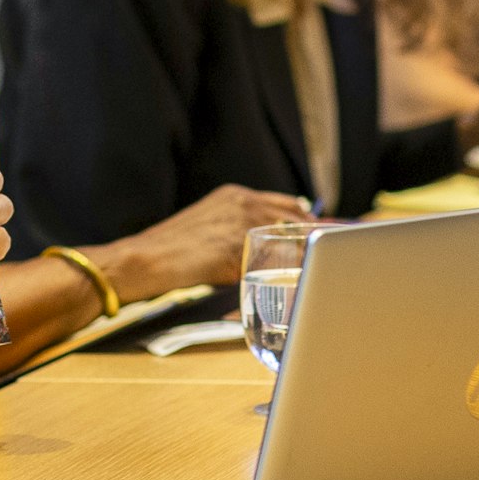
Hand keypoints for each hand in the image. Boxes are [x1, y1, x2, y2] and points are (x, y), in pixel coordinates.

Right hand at [112, 183, 314, 293]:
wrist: (144, 260)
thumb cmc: (172, 251)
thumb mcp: (209, 228)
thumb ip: (239, 229)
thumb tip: (269, 247)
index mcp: (235, 195)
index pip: (289, 203)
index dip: (310, 221)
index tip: (325, 234)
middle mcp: (242, 201)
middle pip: (298, 218)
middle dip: (317, 239)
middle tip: (334, 257)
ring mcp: (240, 222)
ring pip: (291, 239)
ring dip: (307, 257)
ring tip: (322, 273)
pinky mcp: (237, 245)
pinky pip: (274, 260)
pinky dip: (288, 272)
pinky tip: (297, 285)